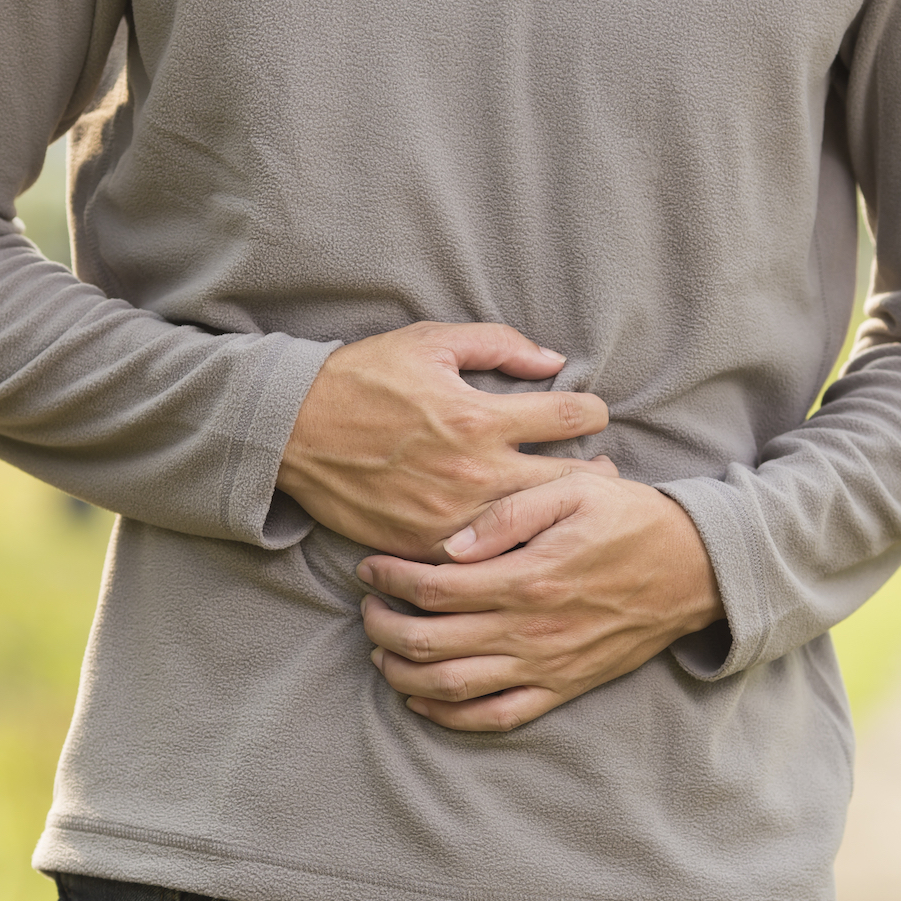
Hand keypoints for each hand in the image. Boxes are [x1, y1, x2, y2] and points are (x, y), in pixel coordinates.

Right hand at [277, 322, 615, 561]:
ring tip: (573, 512)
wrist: (293, 429)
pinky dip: (508, 549)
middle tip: (607, 472)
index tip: (593, 414)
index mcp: (479, 416)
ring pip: (533, 528)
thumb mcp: (430, 342)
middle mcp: (473, 470)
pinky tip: (524, 543)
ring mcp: (452, 515)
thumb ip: (498, 345)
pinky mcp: (426, 545)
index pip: (570, 415)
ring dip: (558, 517)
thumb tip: (553, 360)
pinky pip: (485, 558)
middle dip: (595, 473)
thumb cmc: (363, 377)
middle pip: (568, 481)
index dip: (593, 411)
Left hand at [356, 472, 724, 730]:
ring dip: (403, 673)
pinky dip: (449, 716)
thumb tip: (450, 544)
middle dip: (383, 626)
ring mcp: (546, 666)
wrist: (695, 570)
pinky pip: (494, 717)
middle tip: (368, 605)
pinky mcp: (562, 688)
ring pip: (451, 688)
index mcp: (529, 576)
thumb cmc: (632, 519)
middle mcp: (531, 630)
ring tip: (383, 648)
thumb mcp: (576, 490)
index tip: (370, 566)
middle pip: (428, 643)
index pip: (433, 588)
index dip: (389, 579)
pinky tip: (424, 699)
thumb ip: (510, 511)